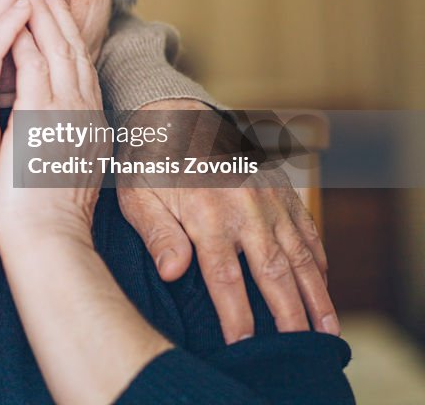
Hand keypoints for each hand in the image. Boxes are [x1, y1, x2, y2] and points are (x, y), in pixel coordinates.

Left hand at [0, 0, 110, 246]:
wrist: (46, 246)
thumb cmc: (32, 211)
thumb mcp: (37, 160)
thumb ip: (27, 127)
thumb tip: (6, 107)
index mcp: (80, 122)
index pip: (68, 65)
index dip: (56, 31)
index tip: (41, 3)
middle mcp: (81, 114)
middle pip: (70, 49)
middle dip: (54, 11)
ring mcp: (68, 118)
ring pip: (58, 52)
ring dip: (42, 15)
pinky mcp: (48, 126)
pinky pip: (39, 72)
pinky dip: (28, 42)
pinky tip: (15, 20)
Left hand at [117, 102, 337, 342]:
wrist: (175, 114)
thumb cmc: (148, 162)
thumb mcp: (138, 196)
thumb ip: (157, 234)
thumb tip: (172, 273)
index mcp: (207, 215)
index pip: (225, 278)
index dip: (236, 315)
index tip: (243, 344)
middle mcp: (244, 208)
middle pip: (273, 273)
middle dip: (289, 316)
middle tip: (300, 350)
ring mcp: (267, 197)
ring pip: (300, 254)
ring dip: (316, 295)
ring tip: (326, 330)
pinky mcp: (279, 188)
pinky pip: (306, 228)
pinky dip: (318, 259)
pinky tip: (322, 284)